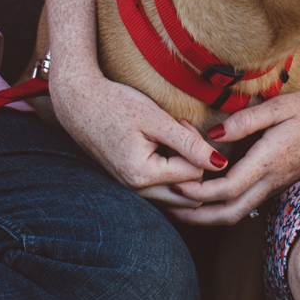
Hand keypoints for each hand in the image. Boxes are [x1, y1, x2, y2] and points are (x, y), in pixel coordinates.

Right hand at [47, 55, 228, 205]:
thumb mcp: (156, 119)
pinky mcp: (129, 185)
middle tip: (179, 134)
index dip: (196, 147)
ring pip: (176, 197)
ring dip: (182, 172)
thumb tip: (220, 163)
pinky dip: (169, 175)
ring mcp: (131, 190)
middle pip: (189, 194)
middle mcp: (135, 190)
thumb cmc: (116, 104)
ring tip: (169, 140)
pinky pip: (161, 191)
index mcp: (142, 175)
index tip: (180, 123)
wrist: (78, 102)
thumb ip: (189, 143)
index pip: (195, 174)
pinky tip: (162, 149)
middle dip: (194, 166)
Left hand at [167, 88, 299, 225]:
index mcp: (271, 160)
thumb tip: (213, 135)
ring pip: (240, 212)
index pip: (229, 188)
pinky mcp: (280, 182)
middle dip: (197, 217)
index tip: (175, 184)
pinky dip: (224, 204)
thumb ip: (246, 120)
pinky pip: (248, 202)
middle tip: (168, 208)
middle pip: (230, 213)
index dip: (199, 192)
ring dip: (209, 215)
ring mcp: (278, 184)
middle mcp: (273, 179)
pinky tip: (208, 192)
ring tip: (181, 206)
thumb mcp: (283, 105)